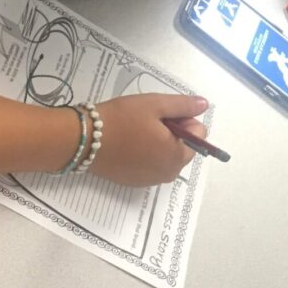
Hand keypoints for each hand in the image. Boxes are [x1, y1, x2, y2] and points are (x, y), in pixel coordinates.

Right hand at [90, 93, 208, 186]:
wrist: (83, 139)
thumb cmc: (122, 119)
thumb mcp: (155, 104)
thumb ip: (184, 106)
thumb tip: (204, 105)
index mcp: (178, 156)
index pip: (198, 135)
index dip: (183, 120)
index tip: (161, 114)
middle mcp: (168, 173)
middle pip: (183, 147)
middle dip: (172, 132)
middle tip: (148, 120)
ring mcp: (150, 181)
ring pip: (166, 156)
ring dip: (159, 142)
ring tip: (136, 131)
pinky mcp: (133, 182)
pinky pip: (150, 166)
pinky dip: (146, 154)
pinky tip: (128, 143)